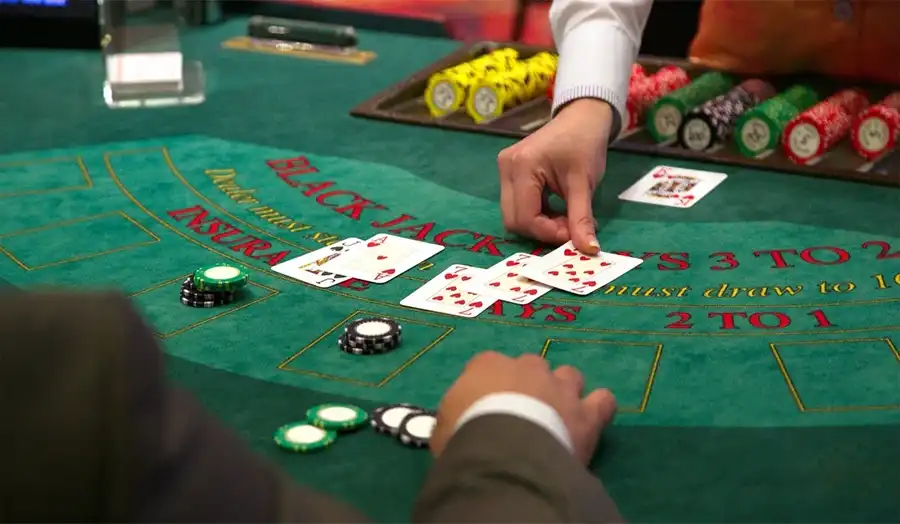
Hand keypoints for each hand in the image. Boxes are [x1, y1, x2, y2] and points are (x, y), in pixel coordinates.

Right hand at [430, 351, 616, 464]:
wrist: (503, 453)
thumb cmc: (464, 437)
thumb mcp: (443, 427)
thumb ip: (453, 418)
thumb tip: (455, 424)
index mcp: (487, 365)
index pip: (487, 365)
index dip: (489, 386)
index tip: (485, 406)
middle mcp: (527, 366)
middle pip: (531, 366)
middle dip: (529, 385)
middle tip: (521, 413)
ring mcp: (560, 386)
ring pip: (569, 376)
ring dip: (564, 392)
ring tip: (557, 416)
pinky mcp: (587, 413)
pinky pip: (602, 401)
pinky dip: (597, 408)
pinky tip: (591, 420)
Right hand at [498, 98, 613, 254]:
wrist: (582, 118)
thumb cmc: (584, 144)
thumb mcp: (584, 183)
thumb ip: (581, 218)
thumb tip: (588, 250)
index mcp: (522, 166)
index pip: (525, 217)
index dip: (549, 233)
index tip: (574, 235)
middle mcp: (507, 168)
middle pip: (514, 219)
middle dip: (542, 230)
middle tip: (570, 228)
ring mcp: (505, 170)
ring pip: (514, 214)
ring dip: (540, 223)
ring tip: (566, 217)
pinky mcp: (510, 173)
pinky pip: (518, 204)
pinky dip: (537, 213)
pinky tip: (557, 209)